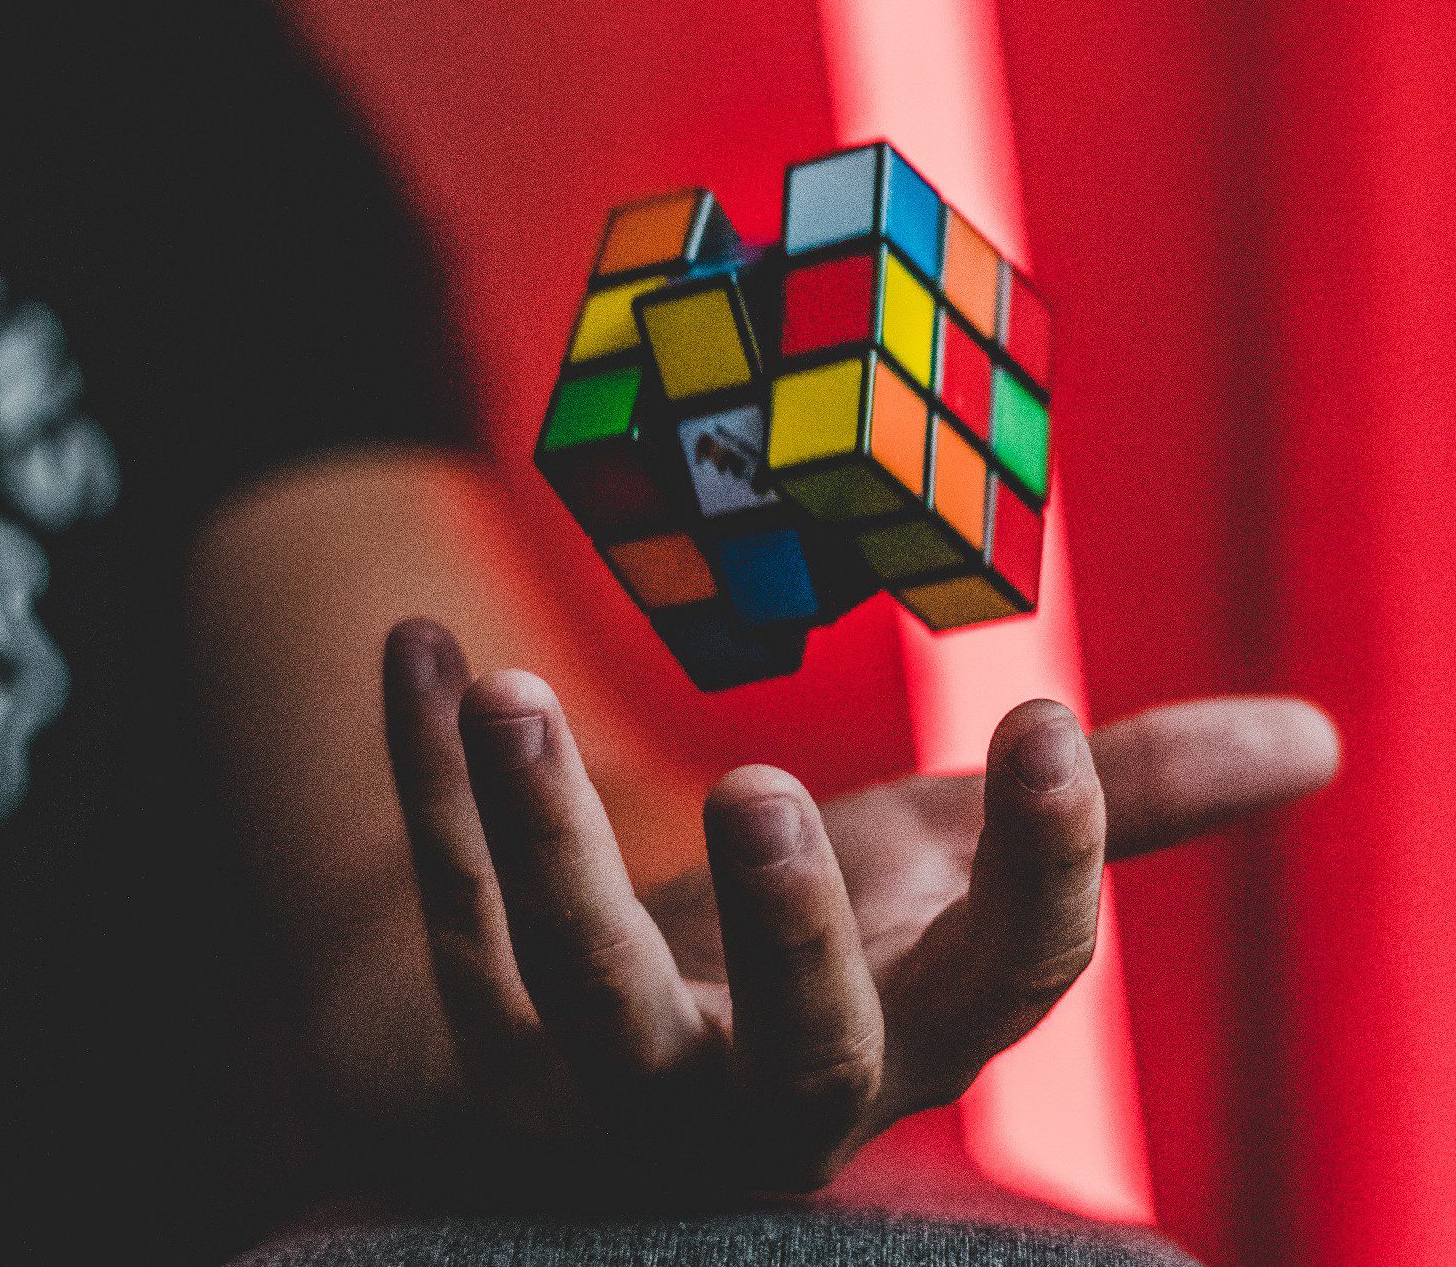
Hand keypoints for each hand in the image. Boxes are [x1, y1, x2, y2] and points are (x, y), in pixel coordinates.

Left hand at [369, 618, 1335, 1207]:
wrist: (631, 1016)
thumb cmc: (818, 932)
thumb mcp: (952, 859)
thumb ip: (1112, 807)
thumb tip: (1315, 740)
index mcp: (901, 1035)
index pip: (1007, 993)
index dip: (1051, 870)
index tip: (1047, 719)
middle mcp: (761, 1089)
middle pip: (791, 1057)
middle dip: (787, 935)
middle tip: (767, 789)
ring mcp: (604, 1080)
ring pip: (567, 987)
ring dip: (537, 838)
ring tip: (511, 692)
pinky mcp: (481, 1030)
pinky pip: (446, 908)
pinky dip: (422, 780)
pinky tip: (415, 641)